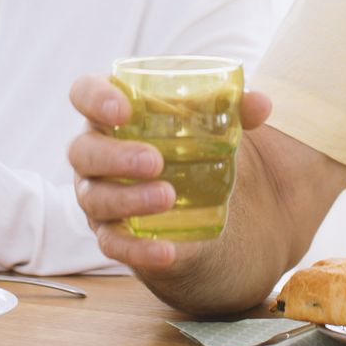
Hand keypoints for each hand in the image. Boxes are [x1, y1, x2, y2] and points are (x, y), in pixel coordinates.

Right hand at [67, 74, 271, 270]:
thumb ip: (236, 108)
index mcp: (112, 112)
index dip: (95, 98)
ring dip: (128, 199)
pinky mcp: (112, 233)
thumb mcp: (212, 121)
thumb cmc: (190, 142)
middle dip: (115, 156)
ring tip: (167, 198)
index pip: (84, 93)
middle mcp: (95, 152)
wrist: (194, 198)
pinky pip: (112, 244)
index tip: (123, 110)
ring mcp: (98, 194)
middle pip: (83, 151)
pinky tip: (166, 252)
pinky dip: (137, 249)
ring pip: (95, 198)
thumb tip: (261, 104)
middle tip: (154, 162)